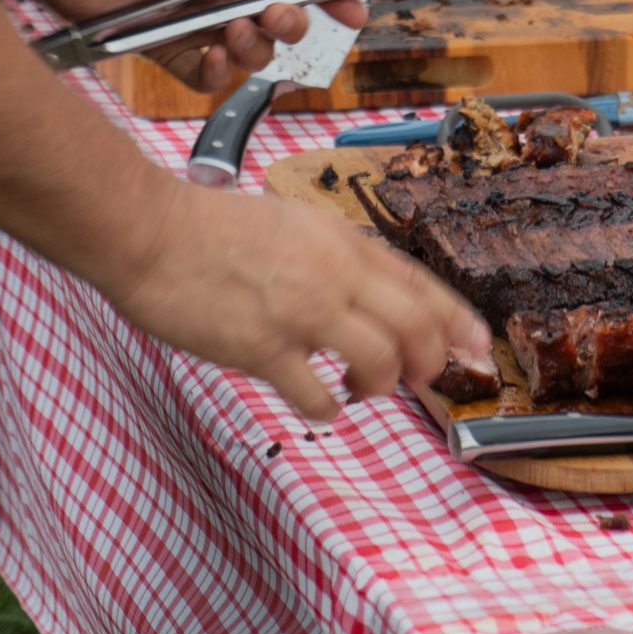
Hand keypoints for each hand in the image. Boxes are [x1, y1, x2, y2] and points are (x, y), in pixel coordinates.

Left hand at [16, 0, 365, 91]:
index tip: (354, 11)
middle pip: (280, 18)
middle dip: (291, 23)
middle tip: (276, 17)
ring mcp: (196, 21)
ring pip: (250, 51)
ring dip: (255, 49)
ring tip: (236, 32)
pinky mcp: (165, 47)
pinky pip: (204, 74)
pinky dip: (217, 73)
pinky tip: (214, 57)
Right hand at [103, 182, 491, 419]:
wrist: (154, 232)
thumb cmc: (215, 228)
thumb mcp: (293, 224)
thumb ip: (334, 257)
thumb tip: (367, 293)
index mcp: (342, 241)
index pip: (420, 283)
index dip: (457, 320)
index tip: (478, 346)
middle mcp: (334, 273)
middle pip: (416, 325)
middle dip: (430, 361)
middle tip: (420, 379)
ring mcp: (301, 311)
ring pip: (380, 360)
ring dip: (380, 385)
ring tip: (360, 388)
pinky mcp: (263, 347)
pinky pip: (317, 394)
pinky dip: (328, 408)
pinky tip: (321, 405)